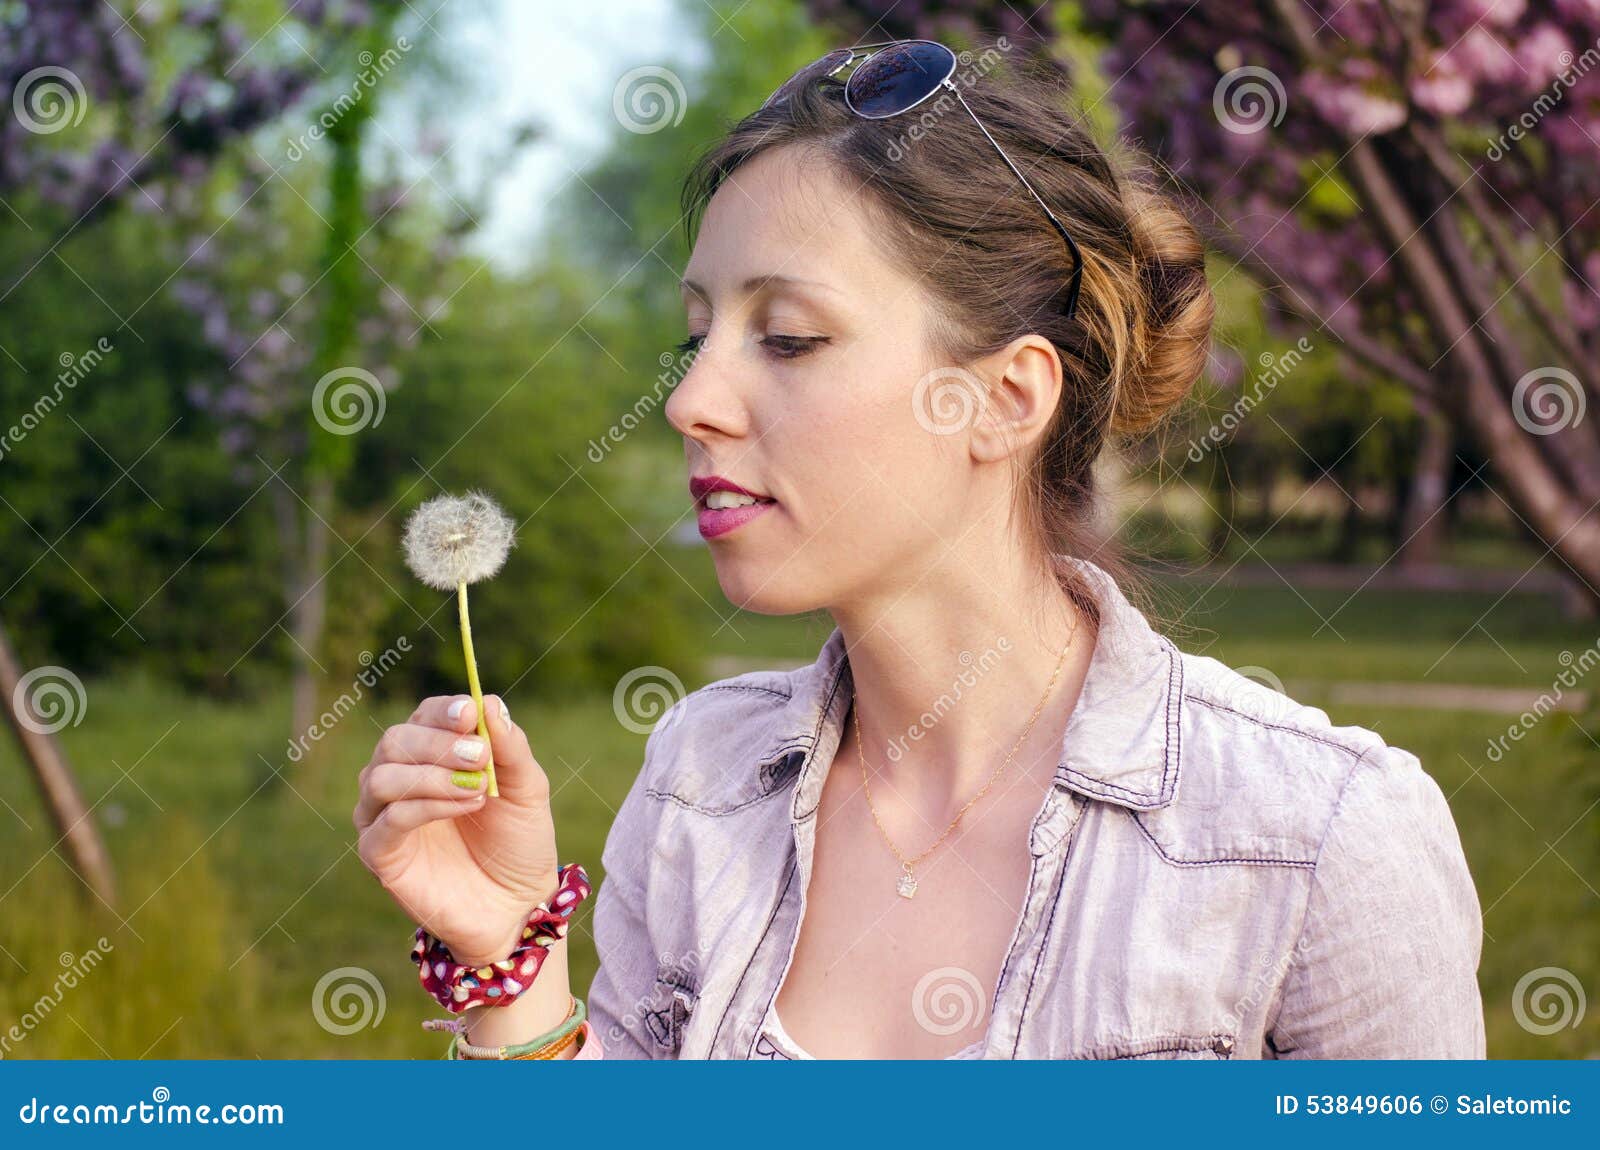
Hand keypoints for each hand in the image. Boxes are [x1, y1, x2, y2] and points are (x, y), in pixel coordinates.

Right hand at [354, 693, 560, 964]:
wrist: (518, 903)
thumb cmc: (519, 841)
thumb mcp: (528, 790)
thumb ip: (510, 747)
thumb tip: (491, 702)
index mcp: (434, 755)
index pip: (425, 716)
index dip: (444, 711)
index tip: (470, 712)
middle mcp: (401, 778)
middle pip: (395, 740)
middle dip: (438, 743)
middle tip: (479, 755)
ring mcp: (384, 816)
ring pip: (382, 777)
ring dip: (432, 775)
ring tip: (478, 790)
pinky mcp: (380, 854)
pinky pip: (387, 820)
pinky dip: (425, 806)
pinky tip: (464, 806)